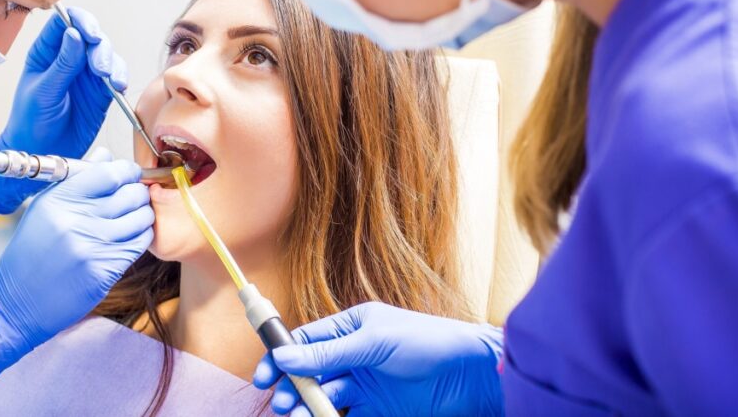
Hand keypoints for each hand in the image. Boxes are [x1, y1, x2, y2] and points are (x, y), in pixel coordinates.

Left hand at [0, 8, 126, 212]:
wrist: (40, 153)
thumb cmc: (30, 122)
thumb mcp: (42, 92)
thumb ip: (61, 65)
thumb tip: (74, 34)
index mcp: (47, 52)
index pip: (64, 22)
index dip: (80, 21)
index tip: (89, 34)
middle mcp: (69, 58)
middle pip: (91, 36)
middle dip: (100, 48)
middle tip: (100, 68)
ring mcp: (86, 74)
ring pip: (107, 55)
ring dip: (112, 63)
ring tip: (111, 81)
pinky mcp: (101, 92)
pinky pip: (116, 76)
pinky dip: (121, 78)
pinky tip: (118, 87)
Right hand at [0, 149, 153, 392]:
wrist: (16, 301)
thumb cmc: (31, 251)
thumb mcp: (45, 208)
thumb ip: (78, 180)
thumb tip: (107, 156)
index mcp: (60, 199)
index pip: (109, 172)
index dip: (127, 170)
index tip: (129, 174)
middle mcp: (76, 220)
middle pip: (131, 193)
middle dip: (139, 192)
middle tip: (135, 197)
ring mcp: (92, 247)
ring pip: (141, 218)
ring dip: (143, 215)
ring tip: (134, 218)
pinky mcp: (104, 271)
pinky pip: (139, 244)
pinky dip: (141, 238)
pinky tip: (130, 238)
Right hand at [254, 302, 503, 416]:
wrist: (473, 375)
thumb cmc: (428, 343)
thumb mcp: (373, 342)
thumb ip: (328, 352)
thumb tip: (283, 356)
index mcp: (351, 328)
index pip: (306, 342)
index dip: (282, 358)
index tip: (264, 376)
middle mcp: (354, 356)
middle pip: (310, 373)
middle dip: (291, 388)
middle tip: (282, 404)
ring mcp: (365, 385)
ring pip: (324, 399)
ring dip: (308, 408)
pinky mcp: (378, 411)